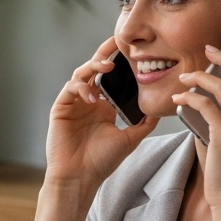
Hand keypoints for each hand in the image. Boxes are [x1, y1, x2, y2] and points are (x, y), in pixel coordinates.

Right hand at [45, 36, 157, 193]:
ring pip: (81, 74)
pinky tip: (92, 95)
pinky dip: (81, 87)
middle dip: (105, 54)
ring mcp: (73, 104)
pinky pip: (70, 89)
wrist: (80, 178)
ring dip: (93, 67)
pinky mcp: (60, 108)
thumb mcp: (130, 139)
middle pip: (95, 69)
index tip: (131, 49)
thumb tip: (160, 110)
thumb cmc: (101, 162)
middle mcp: (88, 101)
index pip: (110, 77)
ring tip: (108, 66)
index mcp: (103, 106)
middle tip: (117, 41)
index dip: (118, 62)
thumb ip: (144, 123)